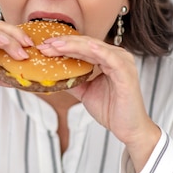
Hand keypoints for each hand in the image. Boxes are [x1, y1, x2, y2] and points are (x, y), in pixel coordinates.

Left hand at [38, 36, 160, 171]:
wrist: (128, 129)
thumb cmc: (111, 110)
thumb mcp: (85, 92)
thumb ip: (73, 80)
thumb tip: (52, 75)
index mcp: (107, 58)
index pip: (82, 46)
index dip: (63, 45)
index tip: (44, 47)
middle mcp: (116, 56)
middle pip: (86, 44)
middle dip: (64, 43)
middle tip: (45, 45)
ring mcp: (122, 62)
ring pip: (94, 48)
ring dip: (74, 45)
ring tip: (56, 46)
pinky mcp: (126, 72)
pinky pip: (111, 58)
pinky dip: (98, 51)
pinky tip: (85, 47)